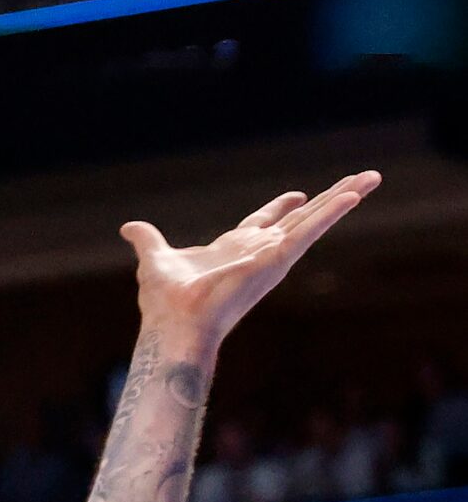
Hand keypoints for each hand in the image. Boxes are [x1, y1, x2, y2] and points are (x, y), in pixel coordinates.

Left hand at [122, 172, 378, 350]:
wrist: (174, 323)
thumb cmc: (166, 301)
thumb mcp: (154, 258)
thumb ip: (147, 240)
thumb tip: (129, 228)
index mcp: (234, 249)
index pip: (263, 223)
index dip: (279, 207)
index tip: (296, 194)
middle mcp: (259, 252)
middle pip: (301, 218)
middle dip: (328, 199)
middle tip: (358, 180)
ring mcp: (273, 255)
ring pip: (315, 220)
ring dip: (343, 198)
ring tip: (371, 178)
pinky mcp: (278, 259)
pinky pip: (311, 231)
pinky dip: (332, 213)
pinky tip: (354, 195)